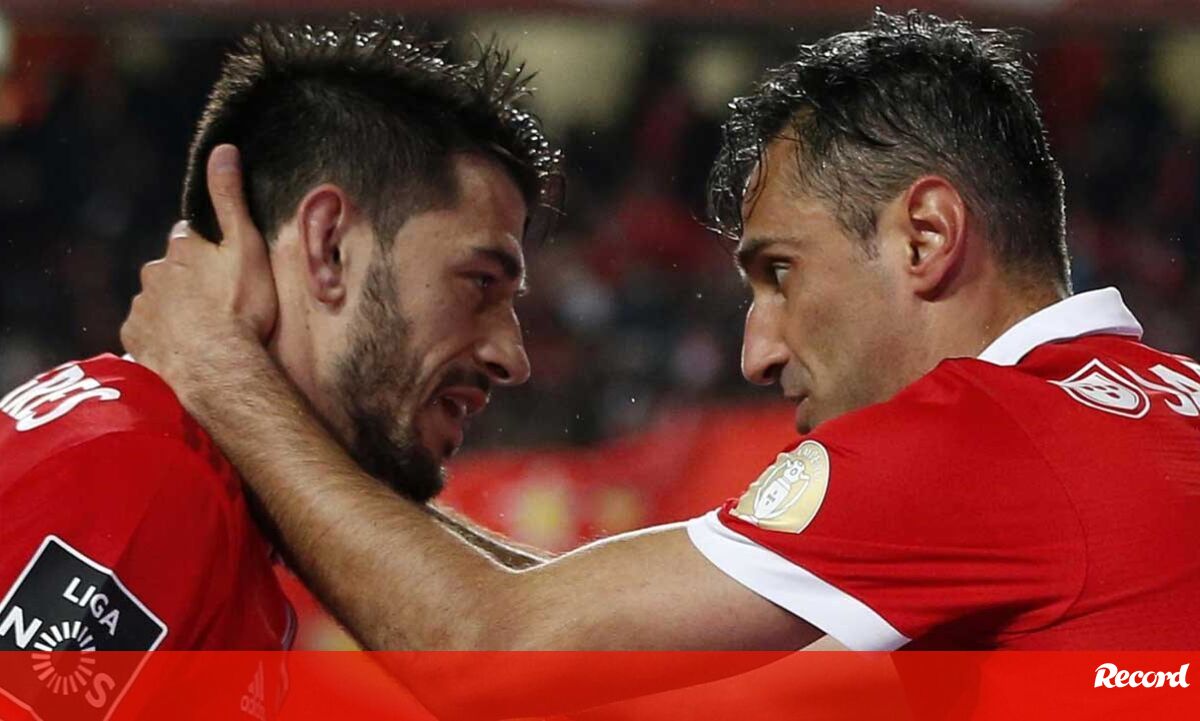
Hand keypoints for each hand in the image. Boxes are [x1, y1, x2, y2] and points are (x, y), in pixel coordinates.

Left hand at [121, 144, 277, 395]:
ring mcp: (142, 307)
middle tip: (218, 303)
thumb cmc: (240, 308)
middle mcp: (154, 272)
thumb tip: (222, 149)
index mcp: (182, 248)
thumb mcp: (246, 247)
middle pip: (170, 271)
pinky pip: (148, 333)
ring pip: (158, 302)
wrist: (218, 367)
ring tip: (205, 332)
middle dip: (187, 281)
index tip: (224, 268)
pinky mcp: (135, 339)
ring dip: (176, 311)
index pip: (188, 238)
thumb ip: (230, 199)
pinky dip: (163, 337)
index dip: (206, 250)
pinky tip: (186, 349)